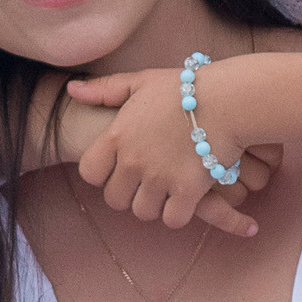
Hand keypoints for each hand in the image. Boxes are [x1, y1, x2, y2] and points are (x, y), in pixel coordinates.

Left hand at [68, 63, 272, 235]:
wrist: (230, 99)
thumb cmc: (186, 88)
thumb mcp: (141, 81)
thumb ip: (105, 89)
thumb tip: (72, 90)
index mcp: (118, 135)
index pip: (90, 173)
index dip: (103, 174)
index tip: (120, 167)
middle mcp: (134, 160)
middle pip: (115, 199)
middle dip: (128, 194)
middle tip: (146, 182)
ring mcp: (160, 177)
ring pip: (142, 212)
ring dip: (153, 205)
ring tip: (166, 189)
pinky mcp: (188, 191)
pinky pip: (172, 219)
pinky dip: (177, 213)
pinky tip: (185, 198)